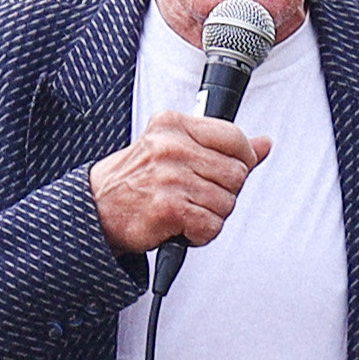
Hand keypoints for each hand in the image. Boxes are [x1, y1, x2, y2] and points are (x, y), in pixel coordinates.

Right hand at [91, 110, 265, 257]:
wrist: (96, 210)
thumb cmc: (135, 180)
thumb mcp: (173, 147)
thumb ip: (220, 145)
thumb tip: (263, 145)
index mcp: (173, 125)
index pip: (234, 136)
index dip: (242, 159)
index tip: (228, 170)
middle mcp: (171, 148)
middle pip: (236, 174)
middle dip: (224, 192)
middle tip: (197, 196)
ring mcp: (170, 178)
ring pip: (226, 203)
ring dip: (210, 215)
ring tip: (185, 210)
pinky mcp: (169, 209)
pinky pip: (211, 226)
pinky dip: (200, 234)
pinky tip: (181, 226)